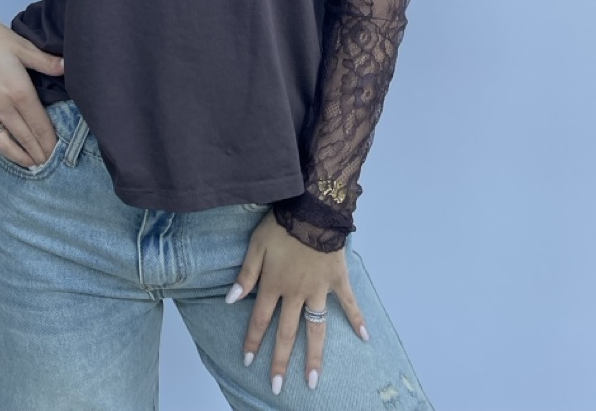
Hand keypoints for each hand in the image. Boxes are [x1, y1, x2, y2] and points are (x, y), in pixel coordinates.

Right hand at [0, 20, 65, 167]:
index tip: (59, 151)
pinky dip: (0, 148)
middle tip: (50, 162)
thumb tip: (67, 66)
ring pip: (5, 144)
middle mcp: (2, 109)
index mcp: (19, 93)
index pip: (39, 125)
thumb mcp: (22, 46)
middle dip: (39, 152)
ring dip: (20, 156)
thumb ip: (46, 61)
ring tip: (32, 163)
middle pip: (25, 138)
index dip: (50, 140)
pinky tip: (7, 150)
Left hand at [225, 210, 368, 393]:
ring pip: (315, 328)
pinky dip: (357, 319)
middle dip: (280, 362)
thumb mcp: (256, 245)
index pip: (260, 319)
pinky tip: (365, 337)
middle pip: (286, 333)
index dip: (253, 341)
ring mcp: (318, 289)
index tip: (248, 361)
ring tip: (313, 381)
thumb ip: (245, 274)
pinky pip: (349, 303)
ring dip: (314, 356)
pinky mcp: (337, 280)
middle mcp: (295, 293)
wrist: (312, 208)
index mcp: (273, 284)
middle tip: (276, 388)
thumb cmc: (281, 224)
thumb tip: (231, 300)